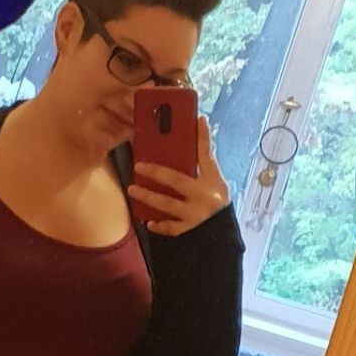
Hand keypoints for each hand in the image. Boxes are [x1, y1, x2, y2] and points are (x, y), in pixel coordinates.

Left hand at [128, 115, 230, 236]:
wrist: (223, 236)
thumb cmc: (217, 206)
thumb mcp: (216, 185)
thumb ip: (203, 168)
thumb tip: (189, 144)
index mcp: (213, 181)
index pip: (206, 155)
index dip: (202, 137)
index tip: (198, 120)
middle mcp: (204, 196)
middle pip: (177, 180)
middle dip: (156, 172)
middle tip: (138, 166)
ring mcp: (196, 214)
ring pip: (167, 204)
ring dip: (148, 196)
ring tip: (132, 189)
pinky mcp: (189, 230)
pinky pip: (170, 227)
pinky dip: (159, 225)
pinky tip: (148, 222)